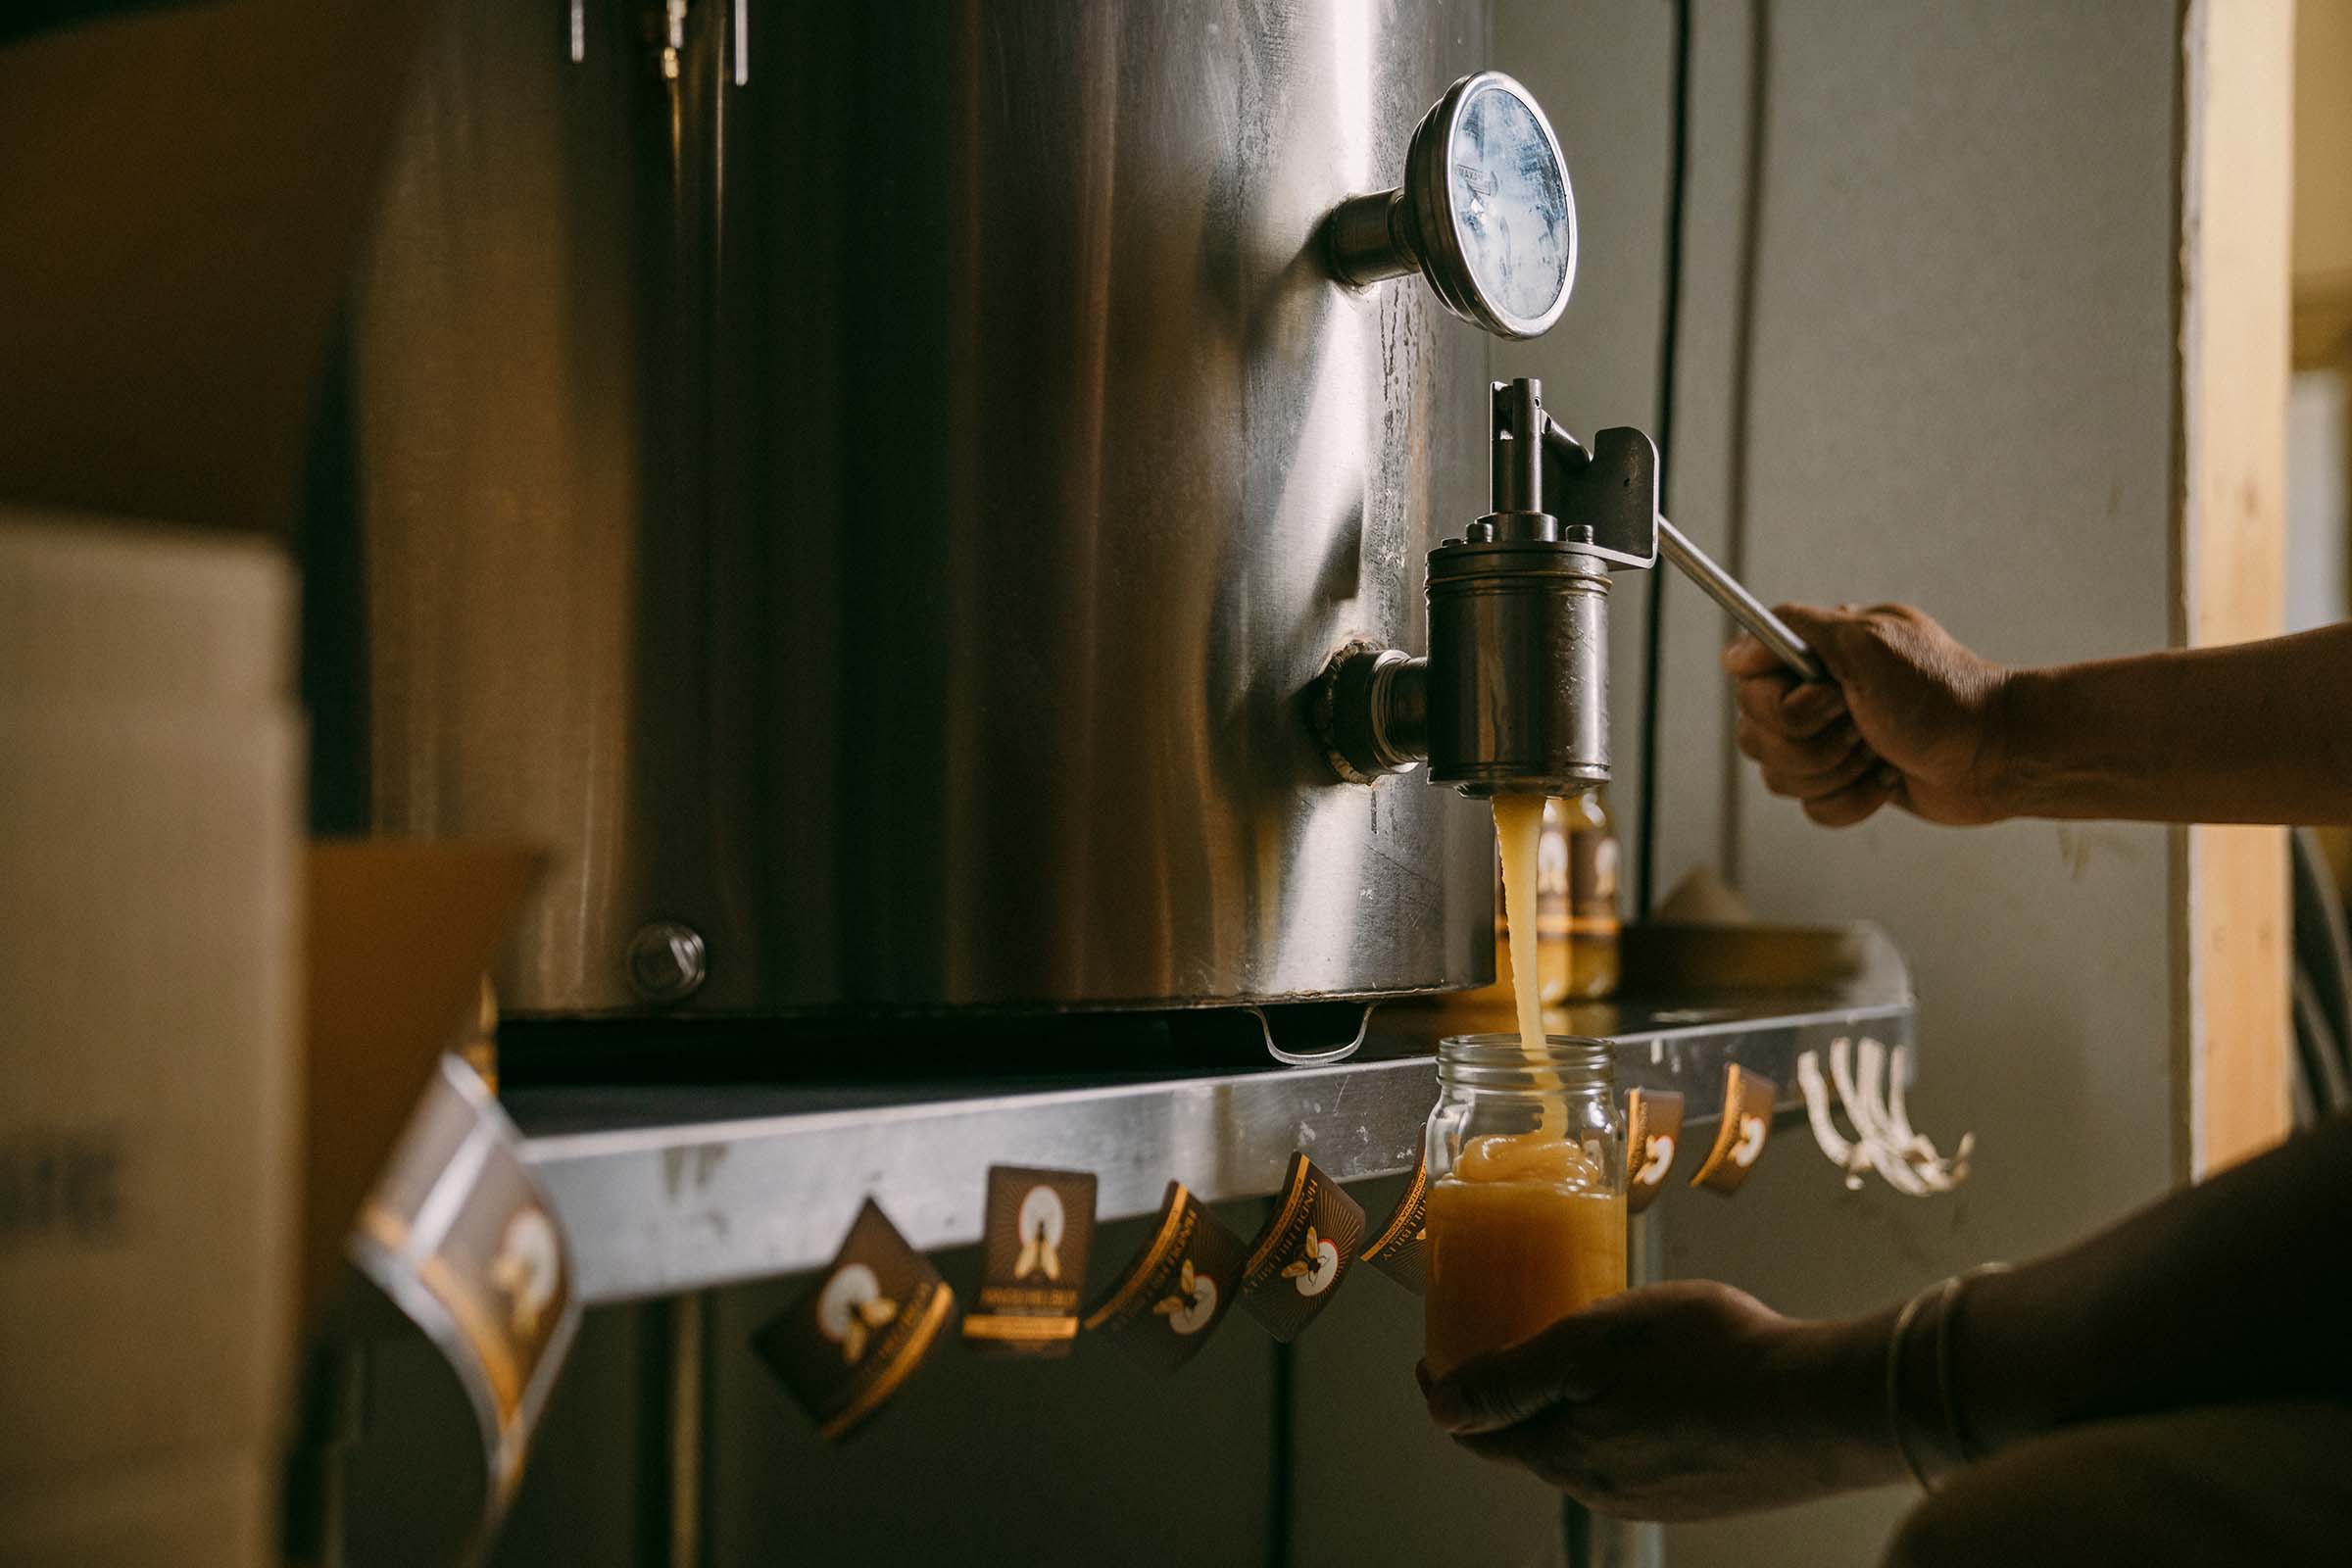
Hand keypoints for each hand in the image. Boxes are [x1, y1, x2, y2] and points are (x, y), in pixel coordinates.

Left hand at [1421, 1281, 1899, 1520]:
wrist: (1821, 1406)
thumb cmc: (1710, 1359)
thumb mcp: (1592, 1344)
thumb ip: (1514, 1378)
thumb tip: (1442, 1410)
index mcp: (1566, 1454)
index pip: (1482, 1433)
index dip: (1451, 1390)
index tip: (1437, 1355)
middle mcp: (1603, 1488)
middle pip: (1530, 1440)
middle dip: (1507, 1395)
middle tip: (1501, 1341)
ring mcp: (1654, 1496)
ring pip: (1584, 1447)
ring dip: (1563, 1406)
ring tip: (1572, 1355)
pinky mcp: (1698, 1491)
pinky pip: (1634, 1452)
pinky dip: (1615, 1418)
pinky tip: (1643, 1384)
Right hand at [1722, 604, 2011, 827]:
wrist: (1995, 756)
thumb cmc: (1940, 697)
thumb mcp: (1869, 642)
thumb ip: (1800, 628)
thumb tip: (1736, 649)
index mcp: (1815, 655)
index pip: (1747, 680)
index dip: (1776, 701)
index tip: (1827, 697)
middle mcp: (1813, 696)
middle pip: (1755, 735)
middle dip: (1812, 744)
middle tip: (1861, 726)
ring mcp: (1827, 742)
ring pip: (1779, 776)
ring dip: (1835, 771)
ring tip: (1879, 752)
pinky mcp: (1844, 783)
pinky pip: (1812, 807)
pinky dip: (1854, 799)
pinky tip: (1887, 779)